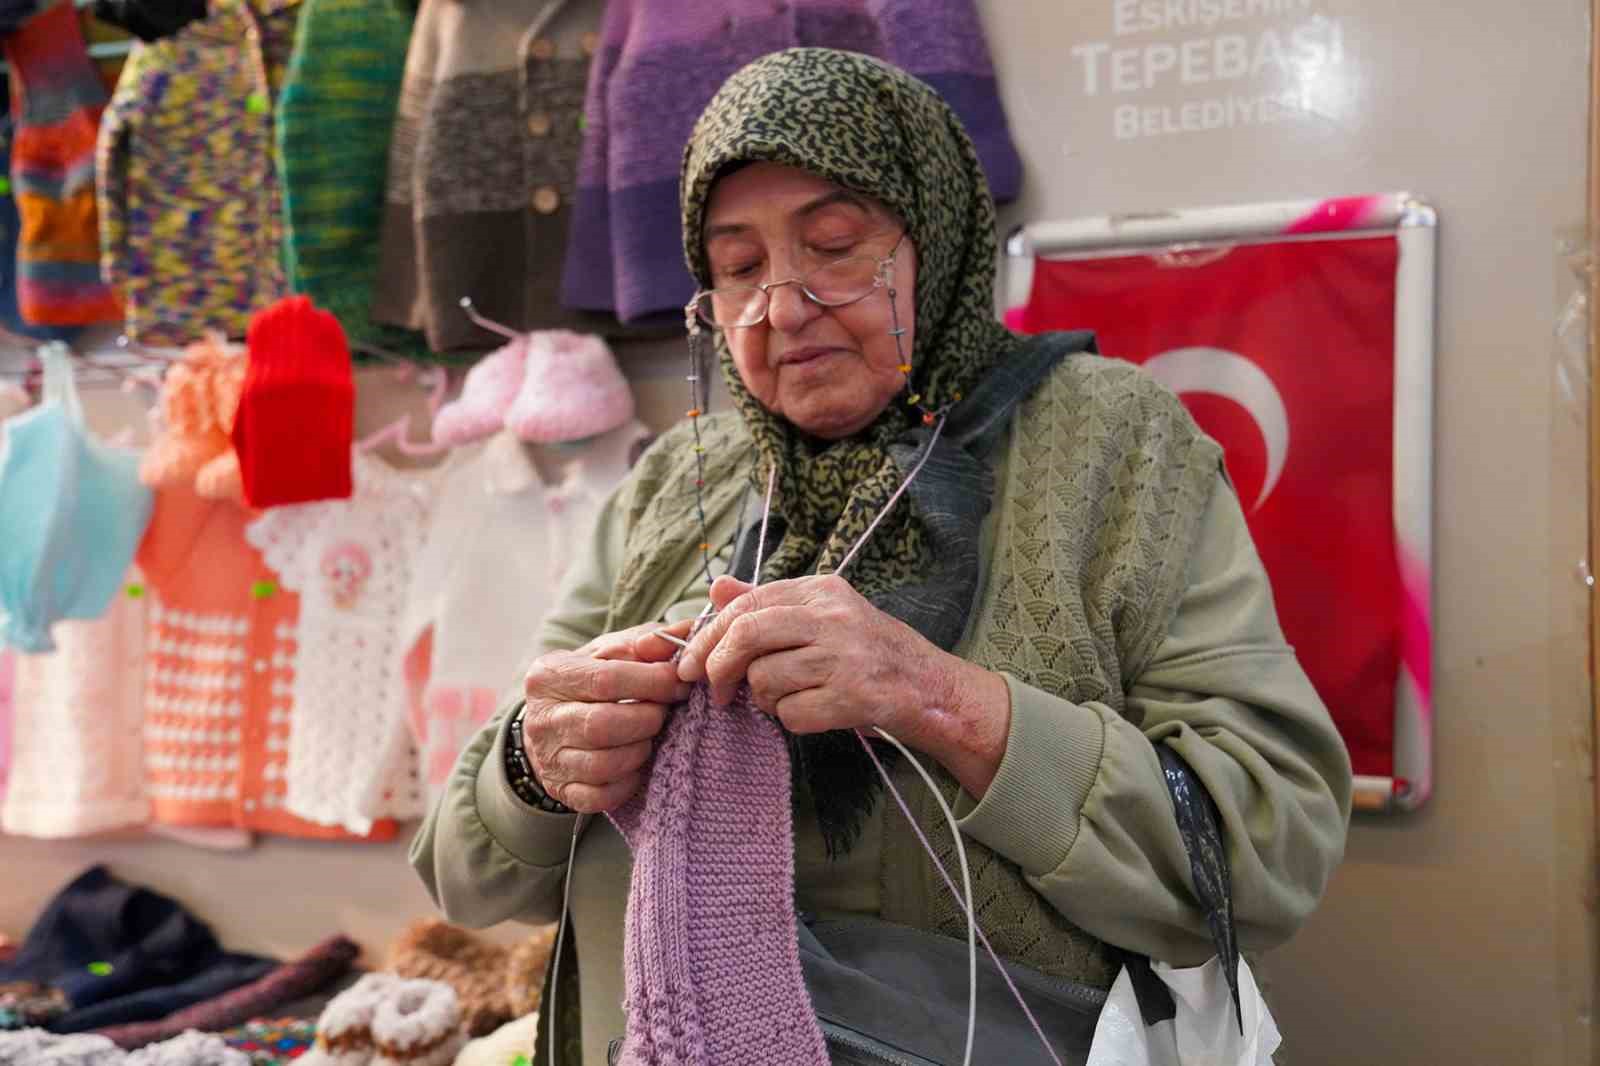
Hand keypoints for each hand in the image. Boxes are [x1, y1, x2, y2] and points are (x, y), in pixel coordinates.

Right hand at [519, 619, 693, 812]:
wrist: (556, 719)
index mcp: (549, 674)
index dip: (652, 682)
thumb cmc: (593, 679)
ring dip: (640, 750)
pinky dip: (628, 782)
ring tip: (650, 735)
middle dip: (647, 719)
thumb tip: (685, 634)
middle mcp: (542, 718)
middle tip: (664, 712)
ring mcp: (549, 759)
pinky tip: (636, 763)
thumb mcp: (614, 650)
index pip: (606, 679)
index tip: (679, 683)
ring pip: (604, 764)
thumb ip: (649, 640)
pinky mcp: (562, 790)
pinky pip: (602, 796)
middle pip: (603, 724)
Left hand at [676, 575, 1013, 796]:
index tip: (691, 664)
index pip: (746, 605)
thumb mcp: (824, 615)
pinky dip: (793, 721)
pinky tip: (815, 712)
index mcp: (822, 590)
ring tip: (790, 698)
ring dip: (765, 700)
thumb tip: (716, 588)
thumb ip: (768, 603)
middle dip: (719, 668)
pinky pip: (791, 715)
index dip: (708, 636)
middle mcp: (833, 616)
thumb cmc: (870, 652)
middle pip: (746, 636)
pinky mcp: (853, 697)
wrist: (932, 689)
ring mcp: (844, 656)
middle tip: (717, 692)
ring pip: (765, 679)